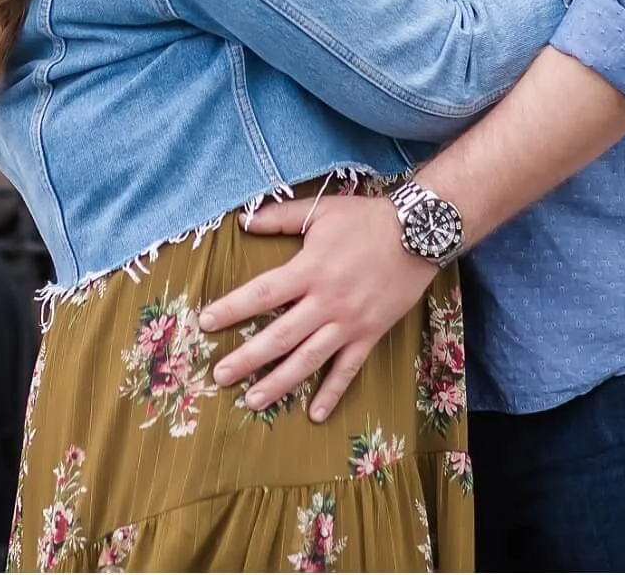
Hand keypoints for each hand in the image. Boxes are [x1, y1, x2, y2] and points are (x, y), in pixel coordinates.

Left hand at [197, 195, 436, 422]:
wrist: (419, 233)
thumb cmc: (366, 219)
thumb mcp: (321, 210)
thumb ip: (280, 217)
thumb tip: (243, 220)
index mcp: (310, 270)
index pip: (262, 293)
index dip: (232, 308)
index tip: (205, 323)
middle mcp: (326, 302)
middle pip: (280, 336)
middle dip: (247, 358)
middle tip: (220, 376)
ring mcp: (349, 323)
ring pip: (308, 360)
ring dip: (279, 383)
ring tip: (253, 401)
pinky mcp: (369, 335)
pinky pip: (348, 369)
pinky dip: (331, 392)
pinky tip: (314, 414)